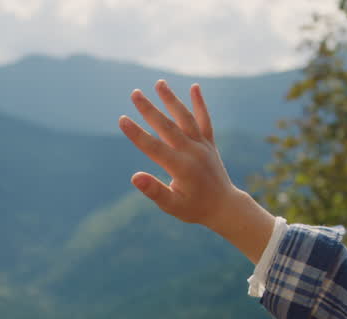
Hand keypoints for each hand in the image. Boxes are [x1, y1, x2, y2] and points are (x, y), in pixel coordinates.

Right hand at [119, 81, 274, 260]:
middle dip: (150, 109)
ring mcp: (202, 146)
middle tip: (135, 93)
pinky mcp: (209, 143)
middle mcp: (192, 152)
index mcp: (180, 167)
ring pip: (186, 118)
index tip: (122, 119)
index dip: (136, 134)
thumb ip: (154, 191)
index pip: (154, 148)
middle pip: (167, 127)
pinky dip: (200, 104)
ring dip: (172, 100)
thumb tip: (134, 177)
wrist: (224, 207)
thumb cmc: (194, 208)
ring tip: (159, 83)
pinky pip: (205, 121)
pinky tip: (195, 87)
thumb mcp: (172, 206)